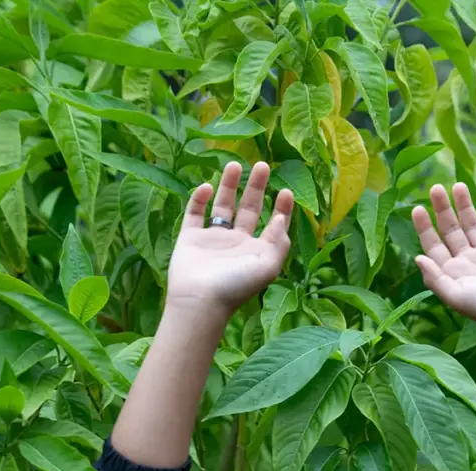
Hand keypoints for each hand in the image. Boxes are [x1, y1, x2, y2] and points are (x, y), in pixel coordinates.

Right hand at [167, 161, 293, 315]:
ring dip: (229, 185)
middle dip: (256, 187)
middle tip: (263, 164)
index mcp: (257, 250)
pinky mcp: (190, 238)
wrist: (200, 300)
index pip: (272, 224)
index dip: (281, 208)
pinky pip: (194, 214)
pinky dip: (199, 199)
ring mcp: (213, 239)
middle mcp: (237, 243)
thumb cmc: (237, 284)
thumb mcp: (268, 265)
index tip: (285, 190)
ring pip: (222, 206)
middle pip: (248, 208)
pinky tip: (206, 186)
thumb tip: (281, 217)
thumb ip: (279, 241)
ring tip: (235, 164)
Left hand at [412, 184, 475, 335]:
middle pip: (451, 230)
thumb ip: (435, 278)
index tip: (417, 208)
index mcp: (453, 272)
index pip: (434, 246)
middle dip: (443, 209)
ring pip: (474, 225)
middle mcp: (469, 261)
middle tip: (436, 187)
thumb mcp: (457, 296)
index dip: (425, 228)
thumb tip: (417, 257)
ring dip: (465, 206)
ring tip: (458, 185)